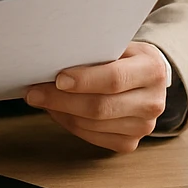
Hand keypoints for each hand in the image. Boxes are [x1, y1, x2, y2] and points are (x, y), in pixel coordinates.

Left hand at [24, 41, 168, 152]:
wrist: (146, 78)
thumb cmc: (123, 57)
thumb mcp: (115, 44)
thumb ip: (93, 51)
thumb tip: (51, 60)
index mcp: (153, 70)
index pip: (114, 79)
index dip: (84, 80)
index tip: (58, 79)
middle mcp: (153, 102)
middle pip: (100, 107)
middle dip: (61, 100)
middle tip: (34, 92)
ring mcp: (143, 126)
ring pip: (92, 125)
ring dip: (61, 112)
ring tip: (41, 98)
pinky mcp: (129, 142)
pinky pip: (92, 137)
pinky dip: (69, 123)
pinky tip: (57, 110)